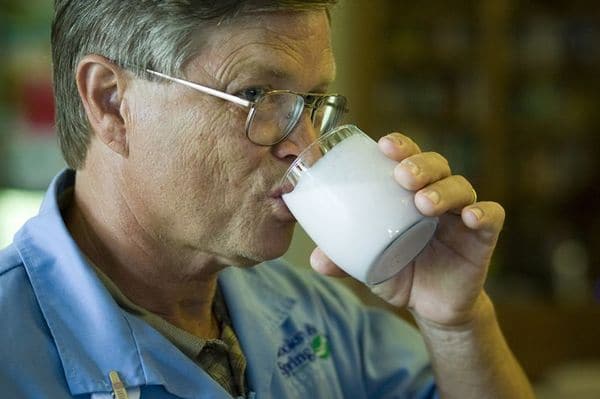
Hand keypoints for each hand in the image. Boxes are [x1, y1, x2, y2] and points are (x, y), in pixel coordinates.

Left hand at [309, 132, 504, 326]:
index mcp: (406, 194)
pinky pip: (492, 217)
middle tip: (402, 175)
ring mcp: (461, 215)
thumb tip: (315, 260)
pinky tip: (471, 217)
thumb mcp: (367, 265)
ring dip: (444, 189)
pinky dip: (484, 213)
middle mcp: (436, 195)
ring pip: (461, 186)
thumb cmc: (399, 270)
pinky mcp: (482, 238)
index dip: (399, 146)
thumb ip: (344, 259)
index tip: (383, 145)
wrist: (430, 305)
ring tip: (423, 202)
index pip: (407, 158)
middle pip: (436, 165)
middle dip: (420, 163)